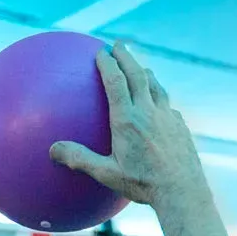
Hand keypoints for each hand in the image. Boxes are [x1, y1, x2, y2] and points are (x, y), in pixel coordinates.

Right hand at [49, 42, 206, 207]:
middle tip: (118, 44)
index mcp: (127, 119)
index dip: (108, 63)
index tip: (101, 51)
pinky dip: (159, 97)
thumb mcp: (107, 174)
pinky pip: (168, 105)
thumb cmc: (143, 185)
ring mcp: (167, 116)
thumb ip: (80, 159)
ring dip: (145, 72)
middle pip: (137, 74)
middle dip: (126, 56)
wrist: (183, 191)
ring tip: (139, 68)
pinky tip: (158, 105)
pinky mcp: (180, 126)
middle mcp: (148, 111)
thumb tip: (53, 150)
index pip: (116, 81)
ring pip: (156, 86)